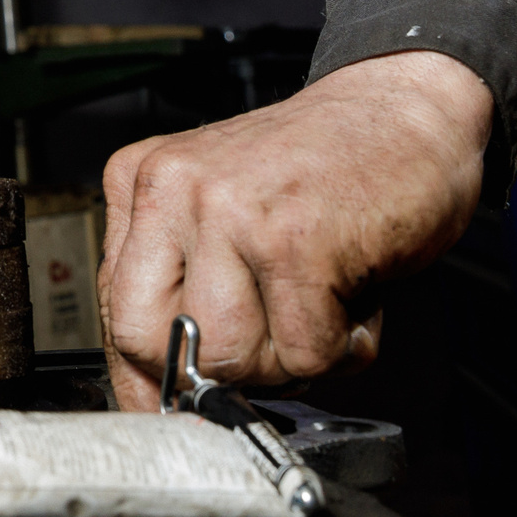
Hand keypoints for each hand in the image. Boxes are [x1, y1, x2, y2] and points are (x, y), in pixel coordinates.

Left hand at [97, 50, 491, 409]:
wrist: (403, 108)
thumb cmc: (321, 170)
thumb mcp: (223, 214)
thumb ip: (182, 285)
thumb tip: (154, 391)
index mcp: (144, 181)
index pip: (114, 311)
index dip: (150, 376)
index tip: (178, 408)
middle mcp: (173, 187)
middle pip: (151, 342)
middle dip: (220, 370)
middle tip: (275, 336)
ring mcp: (229, 209)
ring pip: (229, 358)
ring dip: (292, 359)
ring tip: (320, 303)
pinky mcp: (293, 239)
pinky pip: (306, 354)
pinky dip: (345, 346)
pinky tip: (354, 292)